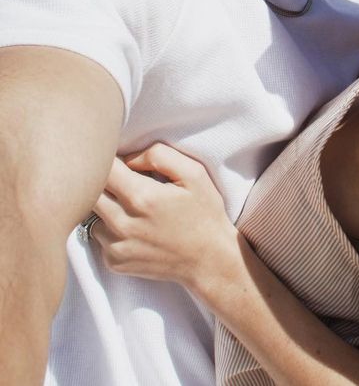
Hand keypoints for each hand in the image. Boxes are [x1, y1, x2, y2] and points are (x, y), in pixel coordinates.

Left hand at [92, 144, 235, 289]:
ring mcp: (117, 246)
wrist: (209, 260)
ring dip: (106, 204)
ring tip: (133, 205)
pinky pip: (99, 235)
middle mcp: (123, 224)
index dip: (112, 159)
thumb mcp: (194, 173)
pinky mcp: (115, 262)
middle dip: (105, 181)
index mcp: (142, 197)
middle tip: (127, 181)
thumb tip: (128, 157)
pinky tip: (134, 226)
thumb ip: (158, 155)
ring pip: (92, 213)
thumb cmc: (204, 212)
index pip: (104, 168)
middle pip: (91, 191)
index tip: (126, 162)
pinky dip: (110, 227)